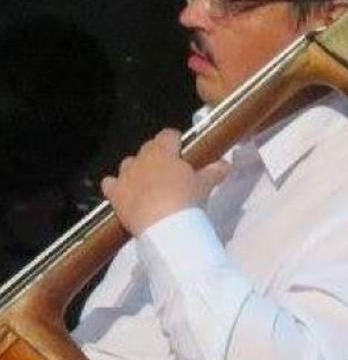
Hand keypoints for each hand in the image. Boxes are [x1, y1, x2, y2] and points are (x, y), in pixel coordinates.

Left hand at [101, 129, 229, 235]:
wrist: (163, 225)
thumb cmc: (186, 199)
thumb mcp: (204, 185)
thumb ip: (214, 172)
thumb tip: (226, 164)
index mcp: (164, 151)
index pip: (168, 134)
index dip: (176, 141)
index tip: (182, 150)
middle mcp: (141, 158)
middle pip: (148, 148)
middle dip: (157, 156)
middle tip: (170, 171)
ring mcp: (125, 175)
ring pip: (128, 164)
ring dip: (137, 170)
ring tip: (149, 183)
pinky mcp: (114, 193)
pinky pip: (109, 183)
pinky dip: (116, 186)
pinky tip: (124, 193)